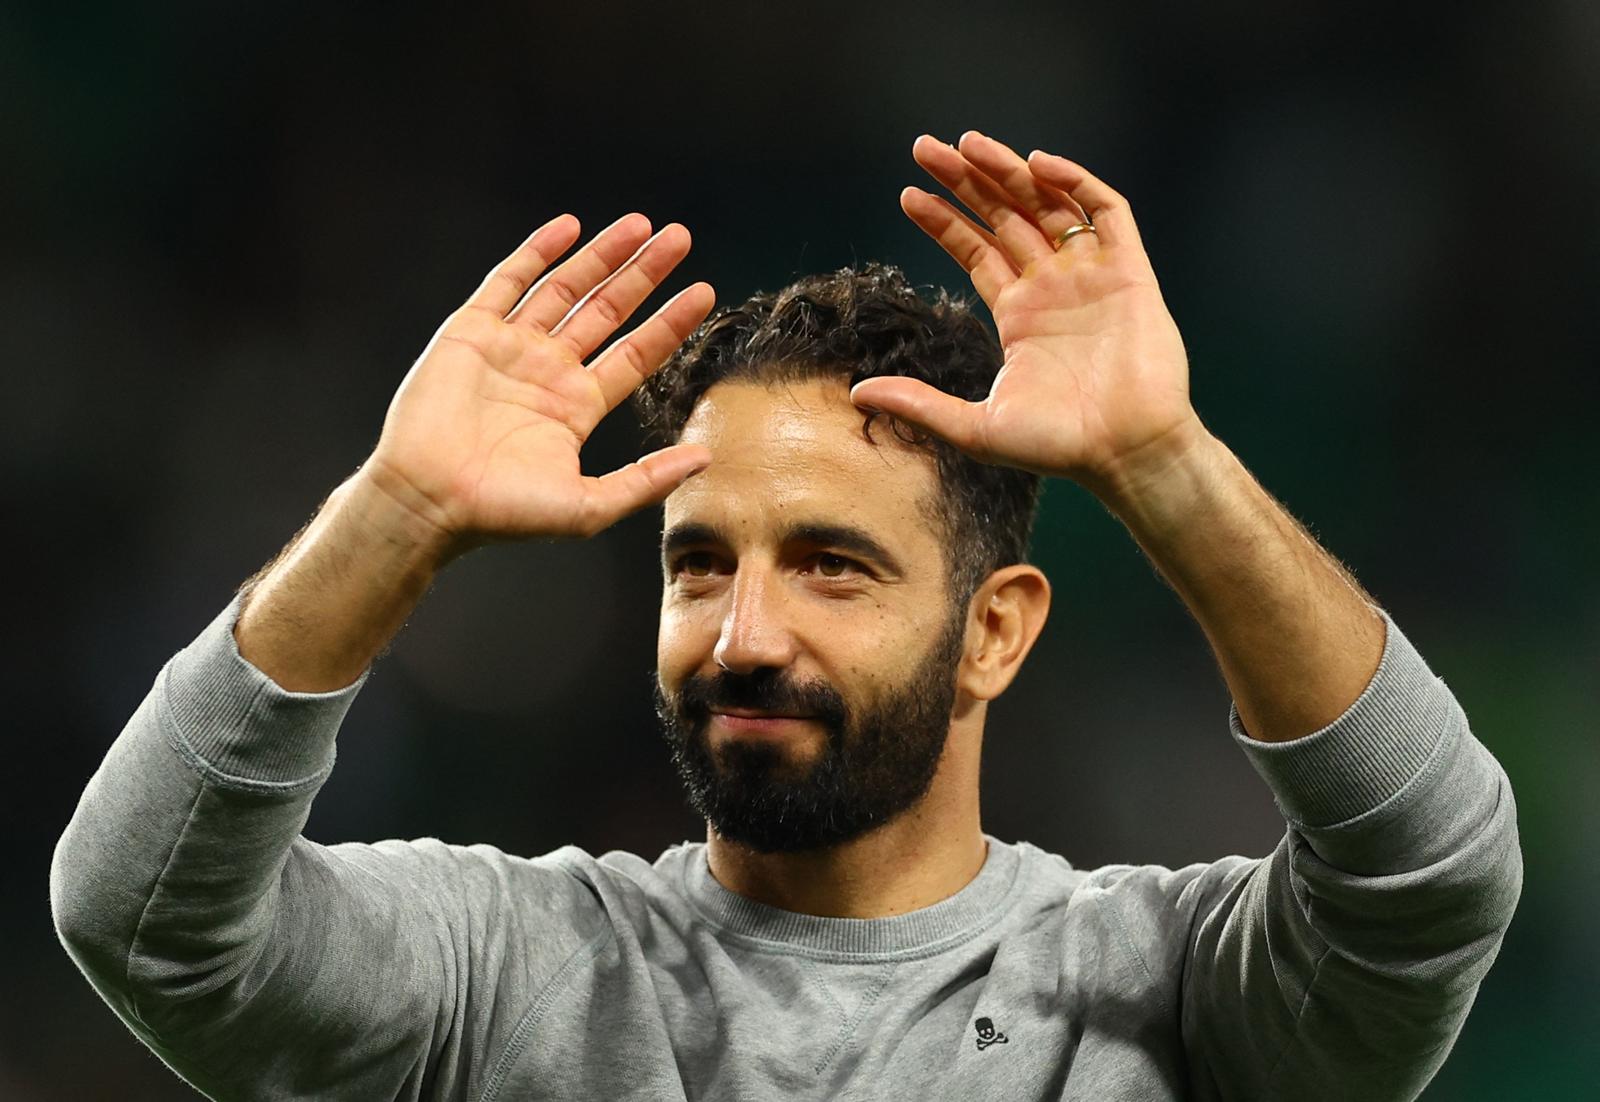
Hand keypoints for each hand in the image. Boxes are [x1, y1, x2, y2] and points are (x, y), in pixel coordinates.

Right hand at [361, 213, 714, 552]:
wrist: (429, 501)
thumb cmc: (502, 513)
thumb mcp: (590, 506)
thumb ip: (648, 479)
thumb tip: (706, 457)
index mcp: (577, 406)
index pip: (636, 353)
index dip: (670, 322)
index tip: (703, 292)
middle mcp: (548, 371)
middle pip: (607, 310)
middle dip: (644, 274)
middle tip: (679, 238)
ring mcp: (510, 348)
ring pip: (565, 288)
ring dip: (602, 255)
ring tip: (641, 225)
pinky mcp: (471, 332)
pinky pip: (508, 281)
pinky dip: (538, 252)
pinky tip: (570, 227)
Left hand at [850, 131, 1204, 492]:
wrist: (1126, 454)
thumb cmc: (1057, 446)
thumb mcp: (973, 427)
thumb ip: (918, 404)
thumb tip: (855, 394)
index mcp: (1018, 315)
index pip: (975, 250)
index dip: (944, 220)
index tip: (908, 194)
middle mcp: (1053, 287)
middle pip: (1005, 215)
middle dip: (966, 180)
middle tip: (925, 147)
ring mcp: (1091, 275)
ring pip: (1047, 204)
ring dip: (1010, 170)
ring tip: (968, 143)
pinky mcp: (1130, 272)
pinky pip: (1106, 211)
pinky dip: (1077, 182)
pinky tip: (1038, 164)